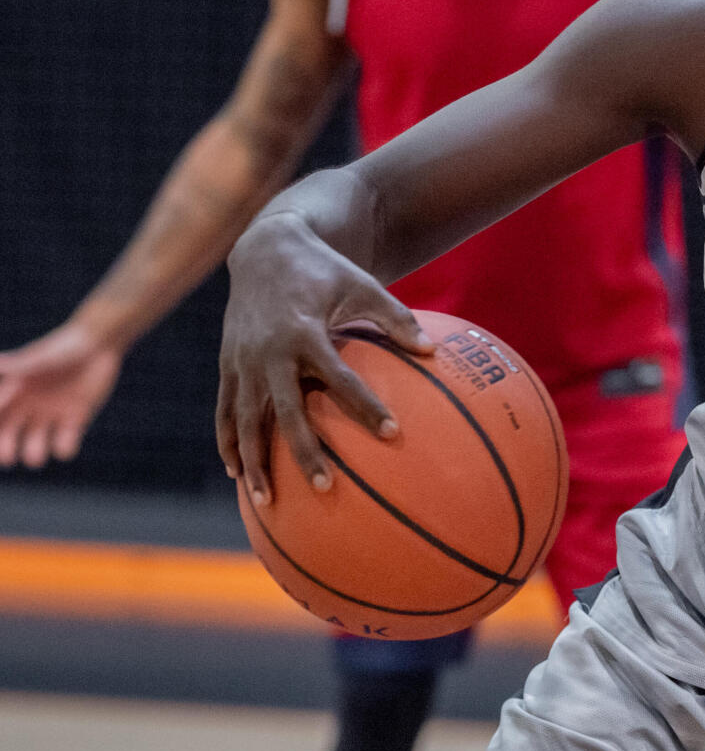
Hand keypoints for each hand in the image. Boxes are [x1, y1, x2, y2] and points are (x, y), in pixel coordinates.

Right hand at [0, 321, 123, 466]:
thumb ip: (15, 367)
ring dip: (34, 453)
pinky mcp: (75, 418)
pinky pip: (65, 442)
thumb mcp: (36, 359)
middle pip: (9, 436)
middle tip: (8, 458)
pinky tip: (65, 444)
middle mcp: (29, 407)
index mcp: (13, 393)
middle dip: (6, 449)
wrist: (98, 345)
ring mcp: (51, 414)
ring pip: (36, 444)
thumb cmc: (61, 347)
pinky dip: (64, 448)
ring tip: (36, 457)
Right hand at [216, 213, 433, 506]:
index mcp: (305, 333)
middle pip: (286, 411)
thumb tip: (434, 352)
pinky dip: (228, 441)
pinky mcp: (227, 365)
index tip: (393, 434)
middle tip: (325, 487)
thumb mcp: (364, 286)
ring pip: (246, 420)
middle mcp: (269, 352)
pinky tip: (237, 473)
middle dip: (304, 451)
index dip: (366, 406)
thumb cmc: (325, 271)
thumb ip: (397, 319)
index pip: (340, 378)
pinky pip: (225, 410)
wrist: (266, 250)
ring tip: (266, 501)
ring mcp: (242, 361)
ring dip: (254, 461)